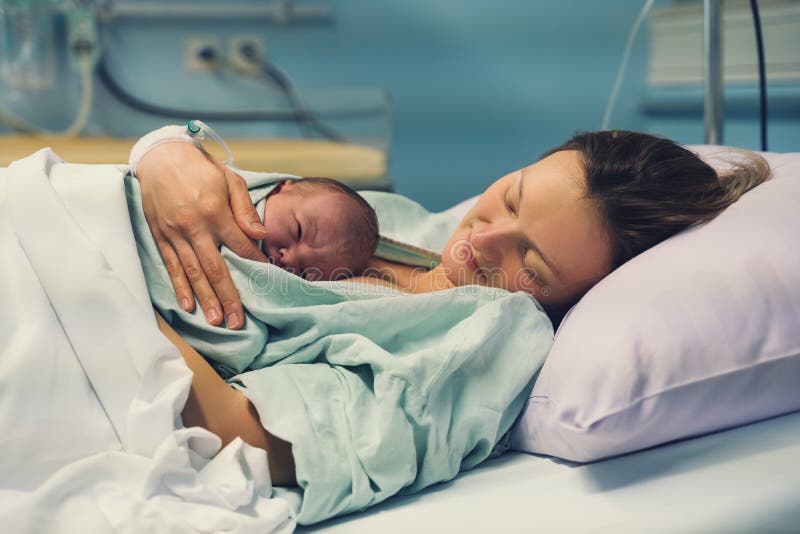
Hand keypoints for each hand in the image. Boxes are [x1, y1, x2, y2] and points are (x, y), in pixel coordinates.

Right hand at [137, 141, 267, 328]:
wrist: (161, 156)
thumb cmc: (201, 168)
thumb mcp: (230, 180)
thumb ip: (245, 209)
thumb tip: (261, 236)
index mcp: (215, 212)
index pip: (240, 246)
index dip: (254, 264)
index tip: (266, 281)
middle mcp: (194, 226)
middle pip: (215, 268)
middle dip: (228, 297)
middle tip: (238, 321)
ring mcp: (174, 234)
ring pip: (193, 273)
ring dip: (205, 299)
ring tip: (216, 321)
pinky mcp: (160, 236)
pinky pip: (171, 266)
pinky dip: (180, 287)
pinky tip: (188, 305)